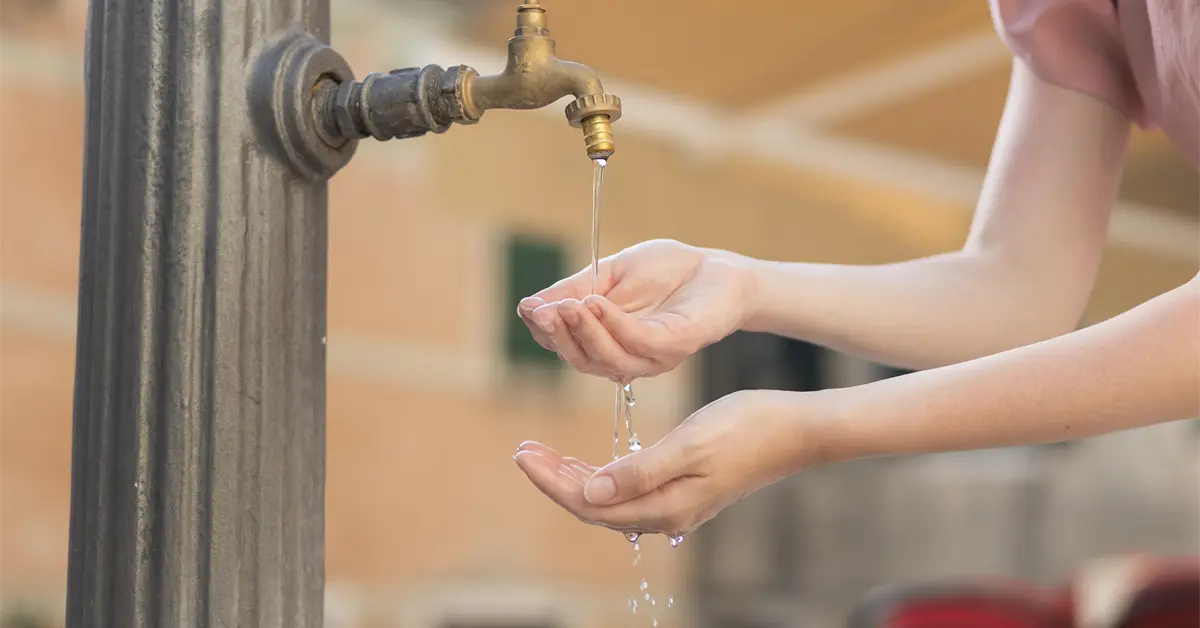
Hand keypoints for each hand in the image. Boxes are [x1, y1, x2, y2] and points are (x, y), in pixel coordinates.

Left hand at [512, 389, 819, 536]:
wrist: (796, 430)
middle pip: (594, 505)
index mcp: (664, 505)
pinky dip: (601, 475)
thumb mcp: (689, 444)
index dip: (552, 481)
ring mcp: (676, 503)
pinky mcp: (684, 489)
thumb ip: (639, 471)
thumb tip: (590, 491)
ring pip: (609, 499)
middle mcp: (666, 513)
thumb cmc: (747, 428)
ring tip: (544, 454)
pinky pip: (628, 490)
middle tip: (523, 450)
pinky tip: (589, 462)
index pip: (590, 502)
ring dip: (574, 477)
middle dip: (555, 479)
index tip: (523, 454)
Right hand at [517, 239, 754, 380]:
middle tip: (542, 311)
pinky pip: (639, 343)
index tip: (529, 307)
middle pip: (582, 360)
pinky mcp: (676, 345)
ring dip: (583, 332)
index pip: (566, 346)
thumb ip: (574, 290)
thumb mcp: (609, 275)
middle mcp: (627, 357)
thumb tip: (528, 306)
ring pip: (608, 359)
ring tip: (567, 305)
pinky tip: (596, 303)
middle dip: (559, 336)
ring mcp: (652, 357)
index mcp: (607, 343)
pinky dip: (613, 324)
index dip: (544, 330)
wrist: (717, 267)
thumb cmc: (665, 272)